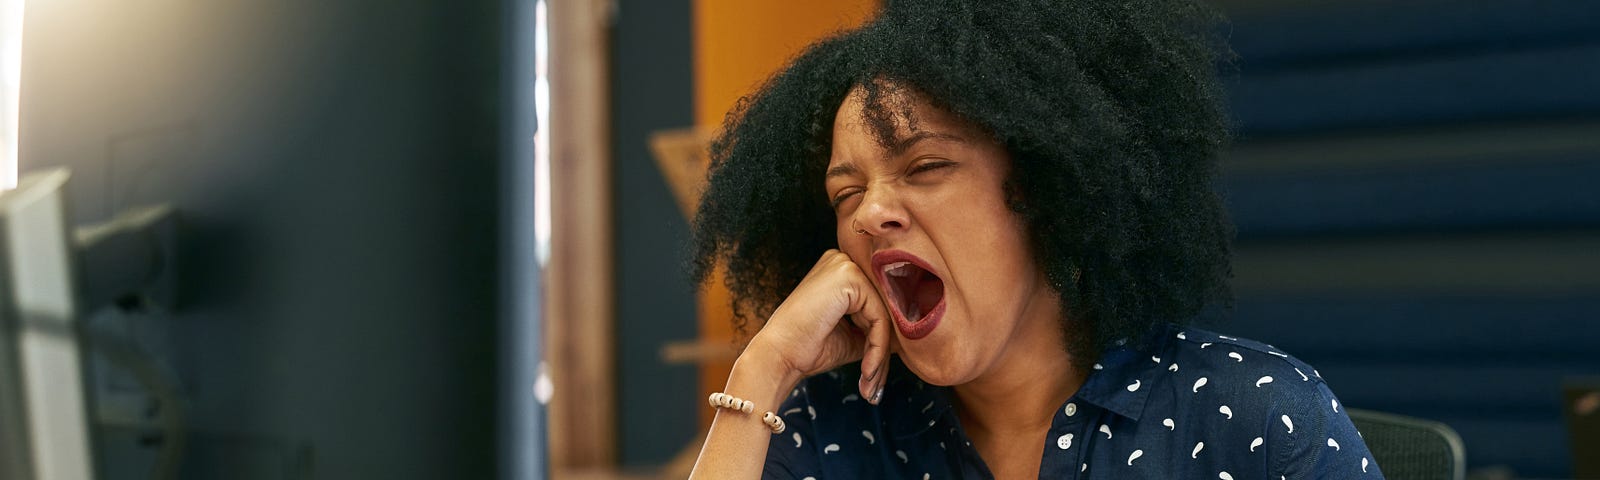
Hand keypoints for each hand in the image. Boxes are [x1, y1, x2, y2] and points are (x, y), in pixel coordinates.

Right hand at [744, 249, 893, 403]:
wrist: (778, 357)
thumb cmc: (808, 349)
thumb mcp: (852, 337)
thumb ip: (877, 330)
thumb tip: (910, 336)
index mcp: (841, 271)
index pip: (878, 302)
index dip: (884, 338)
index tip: (880, 374)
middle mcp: (843, 260)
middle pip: (884, 307)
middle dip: (885, 349)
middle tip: (877, 385)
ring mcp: (845, 265)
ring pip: (885, 314)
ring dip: (882, 353)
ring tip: (870, 382)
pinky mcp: (849, 277)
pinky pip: (880, 317)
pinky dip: (878, 348)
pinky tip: (866, 370)